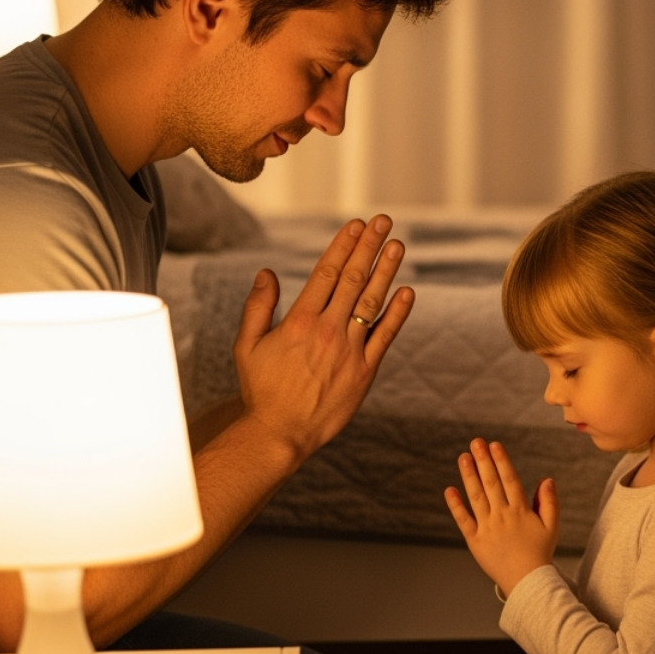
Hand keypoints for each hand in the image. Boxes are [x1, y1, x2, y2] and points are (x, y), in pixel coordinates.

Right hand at [232, 215, 413, 467]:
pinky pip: (385, 337)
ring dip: (386, 271)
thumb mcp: (247, 346)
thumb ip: (258, 306)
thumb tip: (266, 272)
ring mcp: (350, 351)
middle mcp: (328, 331)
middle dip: (369, 247)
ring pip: (372, 302)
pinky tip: (407, 291)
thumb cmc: (261, 389)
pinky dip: (398, 313)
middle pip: (352, 279)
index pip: (326, 273)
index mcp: (300, 321)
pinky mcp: (365, 371)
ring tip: (398, 245)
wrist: (281, 432)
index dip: (343, 246)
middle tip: (383, 221)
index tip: (356, 224)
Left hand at [446, 438, 557, 597]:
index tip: (494, 445)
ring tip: (463, 457)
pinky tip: (450, 490)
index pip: (509, 479)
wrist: (527, 581)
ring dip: (468, 475)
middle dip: (483, 460)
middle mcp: (502, 515)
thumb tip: (546, 479)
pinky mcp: (475, 540)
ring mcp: (487, 527)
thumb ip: (548, 502)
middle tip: (475, 442)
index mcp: (520, 510)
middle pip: (490, 483)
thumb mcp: (551, 526)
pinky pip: (463, 520)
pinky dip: (456, 505)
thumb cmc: (540, 553)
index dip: (501, 461)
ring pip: (476, 496)